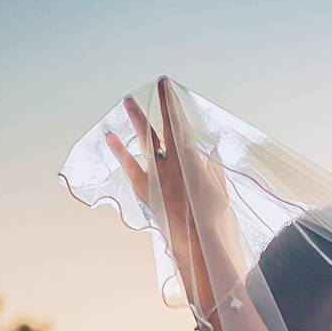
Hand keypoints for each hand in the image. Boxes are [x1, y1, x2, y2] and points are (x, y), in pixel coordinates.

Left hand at [105, 78, 229, 256]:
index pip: (179, 121)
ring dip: (137, 120)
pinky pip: (129, 166)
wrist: (197, 245)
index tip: (166, 85)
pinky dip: (120, 151)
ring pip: (144, 141)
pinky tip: (111, 137)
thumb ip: (212, 169)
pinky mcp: (144, 191)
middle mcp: (170, 162)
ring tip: (127, 101)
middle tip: (155, 85)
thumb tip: (209, 153)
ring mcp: (155, 176)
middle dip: (157, 105)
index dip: (171, 102)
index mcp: (191, 158)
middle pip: (162, 126)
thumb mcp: (220, 191)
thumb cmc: (214, 220)